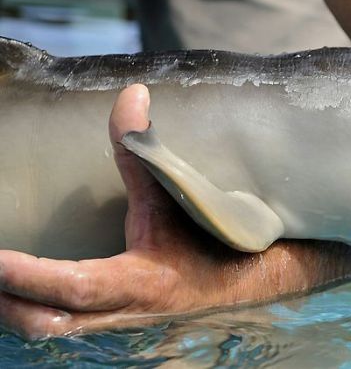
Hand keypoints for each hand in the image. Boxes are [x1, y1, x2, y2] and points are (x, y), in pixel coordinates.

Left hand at [0, 84, 350, 338]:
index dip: (27, 274)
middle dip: (4, 299)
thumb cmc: (212, 239)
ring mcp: (120, 326)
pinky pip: (63, 329)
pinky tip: (19, 295)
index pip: (73, 286)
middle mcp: (126, 312)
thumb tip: (131, 94)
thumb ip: (143, 148)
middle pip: (45, 322)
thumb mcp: (178, 194)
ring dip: (13, 309)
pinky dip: (33, 312)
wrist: (248, 282)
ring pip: (49, 333)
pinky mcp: (116, 326)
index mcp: (143, 281)